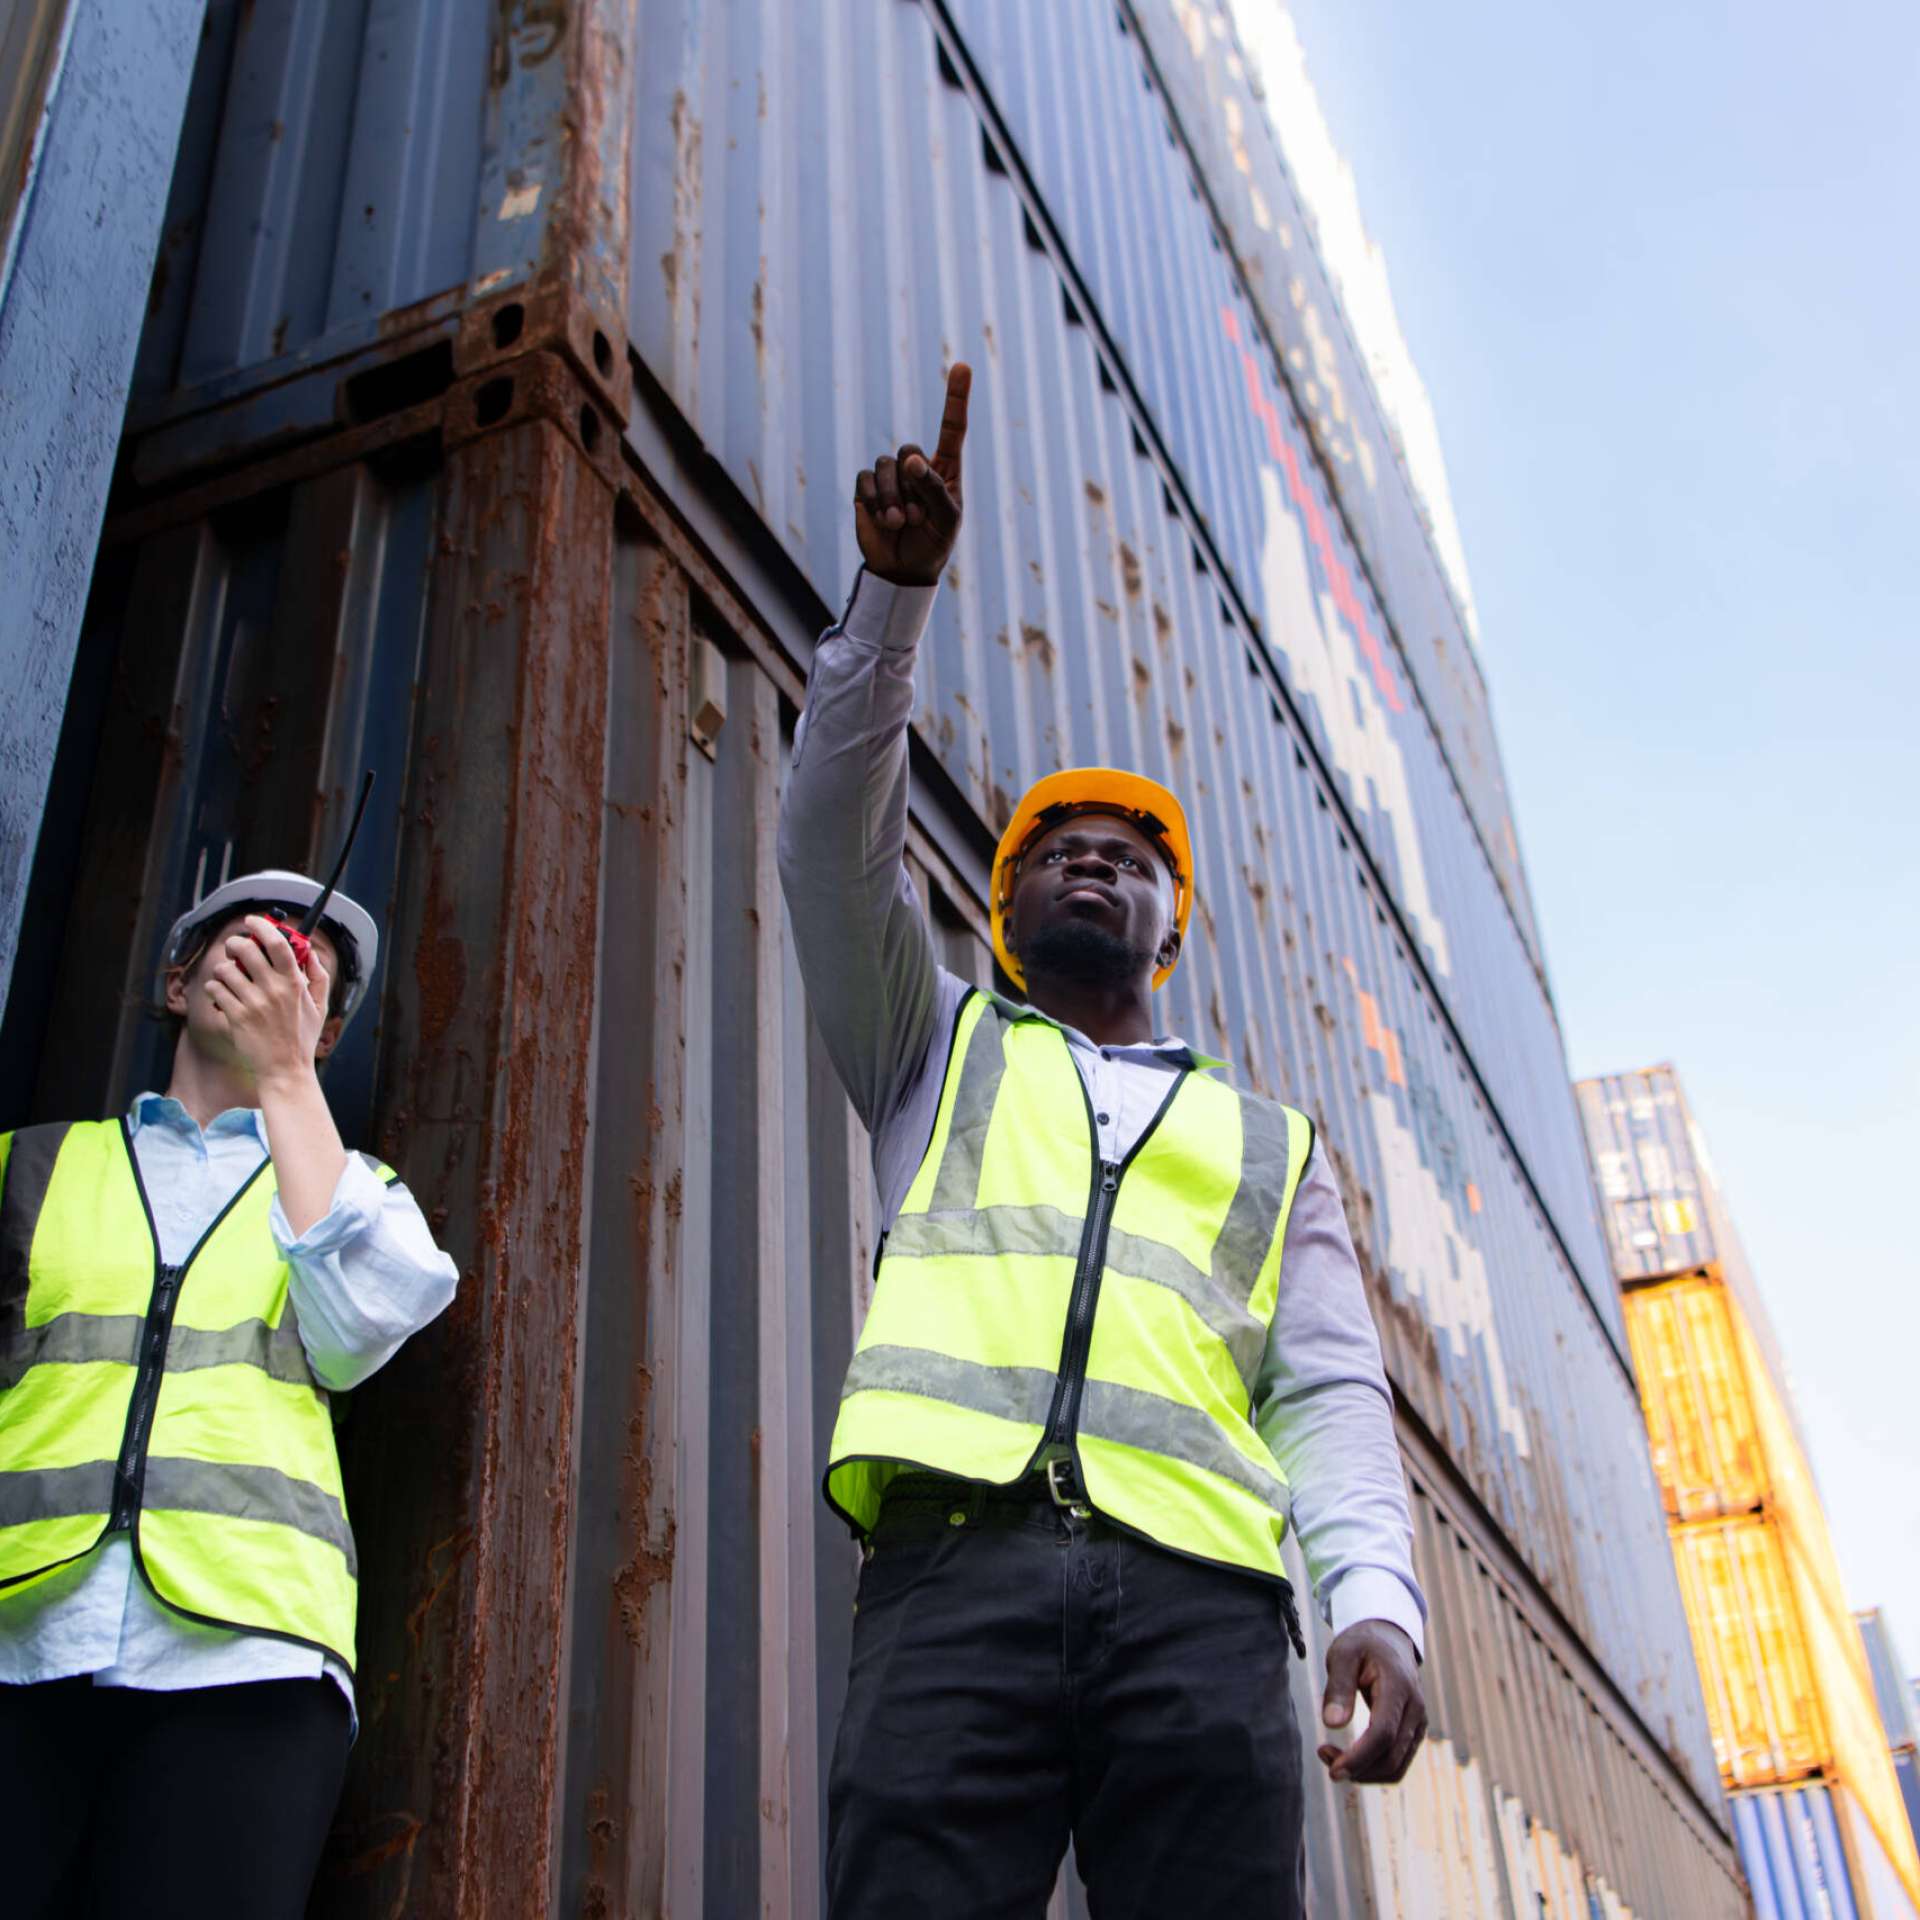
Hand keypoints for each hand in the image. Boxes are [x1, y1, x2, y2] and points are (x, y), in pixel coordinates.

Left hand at [205, 916, 330, 1084]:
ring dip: (223, 968)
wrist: (285, 1070)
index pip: (278, 943)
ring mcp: (253, 1003)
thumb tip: (311, 952)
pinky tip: (223, 994)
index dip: (262, 926)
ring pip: (225, 968)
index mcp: (295, 983)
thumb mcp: (320, 1007)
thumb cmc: (302, 1039)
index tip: (252, 921)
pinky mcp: (235, 1016)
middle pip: (246, 949)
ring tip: (229, 976)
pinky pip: (215, 989)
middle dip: (235, 943)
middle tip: (235, 949)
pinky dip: (215, 988)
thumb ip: (319, 976)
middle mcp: (273, 990)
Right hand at [854, 363, 970, 585]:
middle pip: (910, 450)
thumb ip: (934, 488)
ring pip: (887, 464)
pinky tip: (883, 521)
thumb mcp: (947, 520)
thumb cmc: (933, 542)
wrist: (902, 569)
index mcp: (945, 469)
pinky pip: (867, 478)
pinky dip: (876, 501)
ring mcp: (890, 475)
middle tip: (917, 516)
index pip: (952, 428)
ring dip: (894, 498)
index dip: (956, 398)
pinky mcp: (867, 487)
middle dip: (912, 485)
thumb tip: (910, 460)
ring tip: (900, 522)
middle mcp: (917, 466)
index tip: (962, 366)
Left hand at [1317, 1619, 1425, 1783]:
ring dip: (1364, 1772)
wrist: (1389, 1639)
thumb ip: (1339, 1687)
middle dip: (1357, 1768)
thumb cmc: (1362, 1644)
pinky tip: (1350, 1756)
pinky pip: (1397, 1762)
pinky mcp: (1413, 1732)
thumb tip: (1332, 1723)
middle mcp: (1415, 1709)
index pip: (1383, 1733)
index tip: (1333, 1769)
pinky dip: (1373, 1768)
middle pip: (1391, 1757)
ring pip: (1396, 1766)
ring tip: (1331, 1756)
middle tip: (1324, 1755)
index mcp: (1399, 1687)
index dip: (1359, 1757)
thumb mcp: (1343, 1653)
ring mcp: (1418, 1723)